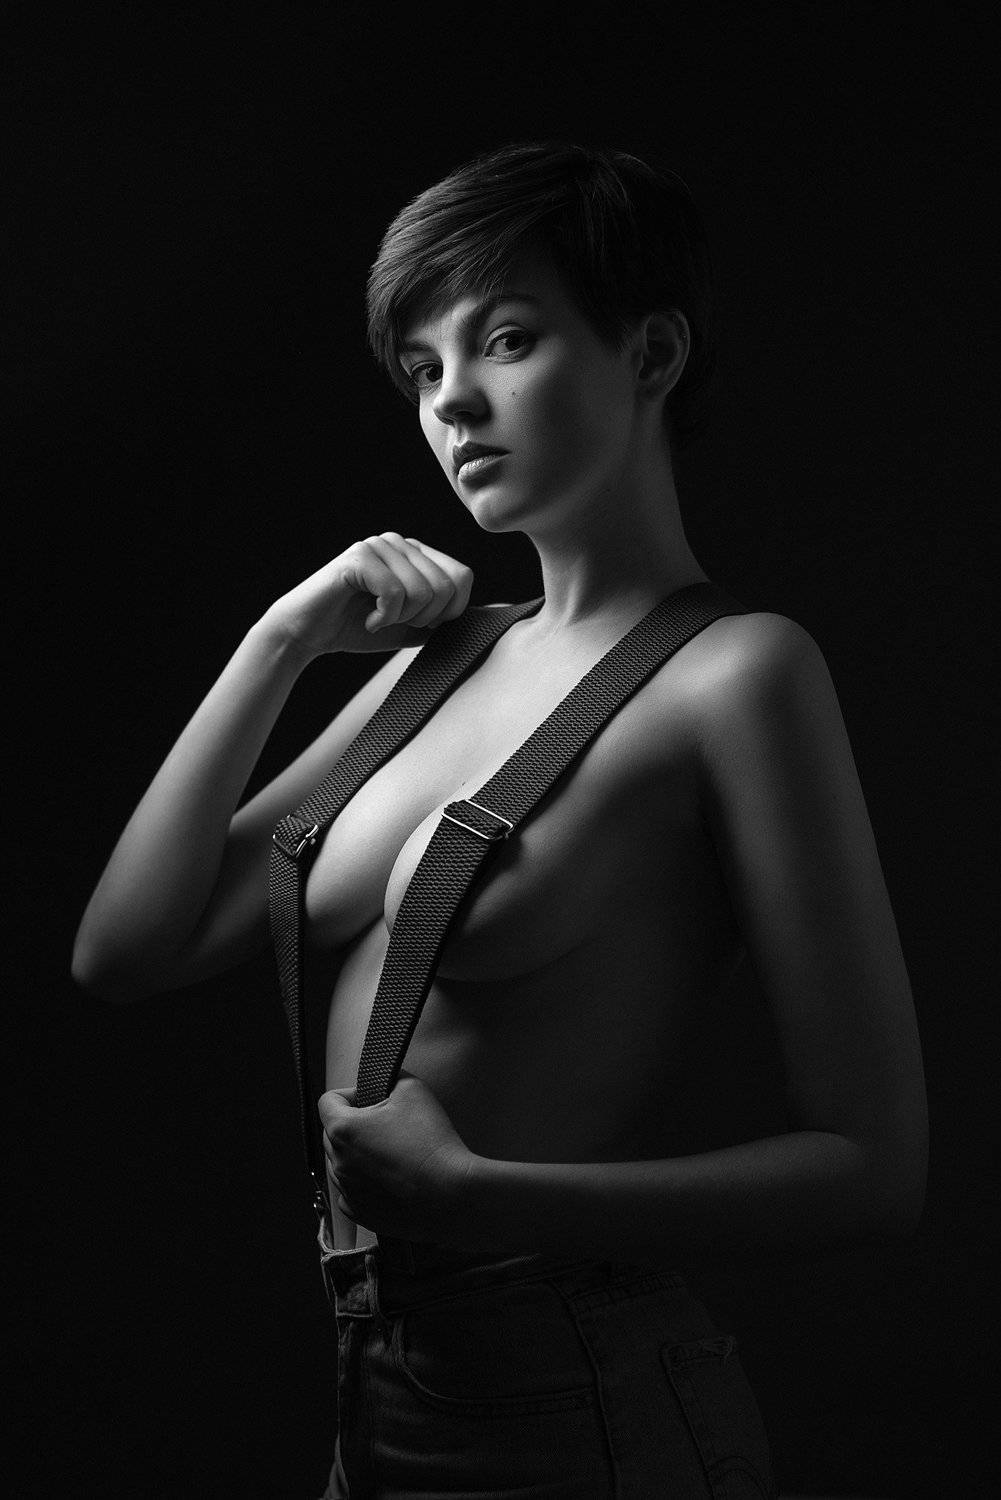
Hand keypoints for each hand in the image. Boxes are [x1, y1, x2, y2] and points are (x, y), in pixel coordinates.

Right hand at [264, 533, 472, 657]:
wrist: (306, 634)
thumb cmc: (356, 629)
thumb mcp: (411, 626)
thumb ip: (443, 617)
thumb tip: (488, 616)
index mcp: (415, 553)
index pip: (463, 576)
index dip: (450, 611)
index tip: (418, 623)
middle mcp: (399, 543)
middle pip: (448, 585)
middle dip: (424, 618)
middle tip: (392, 622)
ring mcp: (379, 546)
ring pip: (423, 591)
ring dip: (401, 619)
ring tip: (376, 618)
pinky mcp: (359, 557)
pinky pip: (396, 593)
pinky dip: (383, 617)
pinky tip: (365, 617)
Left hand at [318, 1070, 476, 1242]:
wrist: (452, 1195)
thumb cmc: (432, 1142)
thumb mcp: (413, 1089)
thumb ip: (389, 1077)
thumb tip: (384, 1080)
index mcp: (343, 1130)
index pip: (327, 1101)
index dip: (350, 1093)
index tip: (373, 1099)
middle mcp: (338, 1163)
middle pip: (332, 1133)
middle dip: (354, 1123)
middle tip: (387, 1125)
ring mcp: (348, 1191)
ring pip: (341, 1163)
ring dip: (358, 1154)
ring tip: (392, 1153)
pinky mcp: (361, 1214)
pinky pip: (352, 1192)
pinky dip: (365, 1183)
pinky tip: (391, 1178)